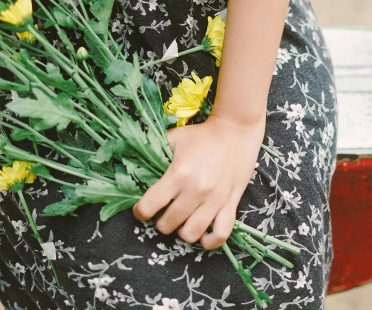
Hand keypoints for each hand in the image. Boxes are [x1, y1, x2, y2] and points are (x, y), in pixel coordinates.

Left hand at [132, 113, 264, 249]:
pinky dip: (210, 241)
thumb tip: (136, 164)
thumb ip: (155, 152)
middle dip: (160, 222)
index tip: (141, 211)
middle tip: (163, 214)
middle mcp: (196, 191)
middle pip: (168, 224)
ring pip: (191, 234)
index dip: (140, 212)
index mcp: (178, 174)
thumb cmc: (202, 135)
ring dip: (181, 231)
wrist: (235, 130)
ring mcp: (215, 200)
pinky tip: (202, 235)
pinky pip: (221, 234)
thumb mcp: (174, 138)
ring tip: (181, 222)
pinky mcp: (231, 204)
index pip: (150, 206)